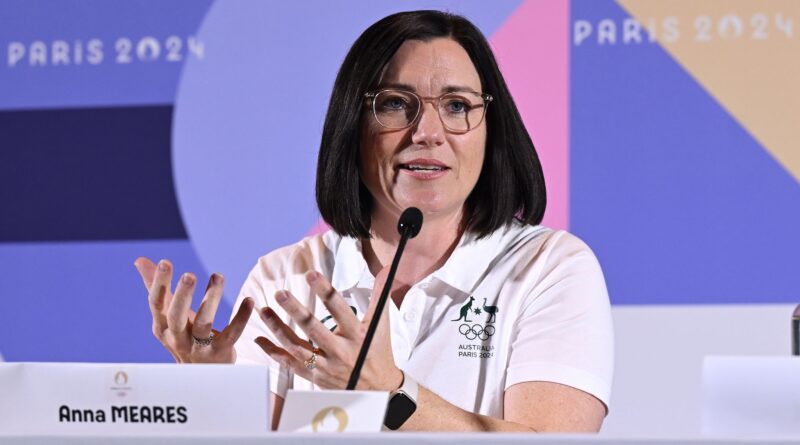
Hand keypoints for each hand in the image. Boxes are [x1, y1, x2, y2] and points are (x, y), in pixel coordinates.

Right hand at [134, 257, 253, 362]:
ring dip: (211, 299)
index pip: (157, 303)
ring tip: (218, 276)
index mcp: (162, 326)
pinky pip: (231, 334)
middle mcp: (176, 338)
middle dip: (182, 295)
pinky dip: (241, 317)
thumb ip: (158, 288)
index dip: (159, 283)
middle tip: (189, 274)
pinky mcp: (219, 352)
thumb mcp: (169, 315)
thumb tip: (140, 260)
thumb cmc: (184, 337)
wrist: (200, 375)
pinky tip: (249, 301)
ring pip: (204, 323)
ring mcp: (197, 347)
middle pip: (176, 315)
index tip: (165, 262)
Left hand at [255, 268, 402, 390]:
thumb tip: (385, 270)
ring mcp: (326, 366)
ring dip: (278, 329)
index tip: (311, 274)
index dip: (324, 290)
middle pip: (313, 328)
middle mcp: (340, 351)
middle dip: (295, 310)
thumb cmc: (378, 352)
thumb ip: (379, 295)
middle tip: (280, 293)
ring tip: (264, 311)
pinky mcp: (316, 377)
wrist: (378, 389)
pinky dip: (274, 352)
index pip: (339, 308)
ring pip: (297, 347)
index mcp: (357, 334)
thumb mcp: (381, 324)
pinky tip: (260, 340)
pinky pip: (290, 364)